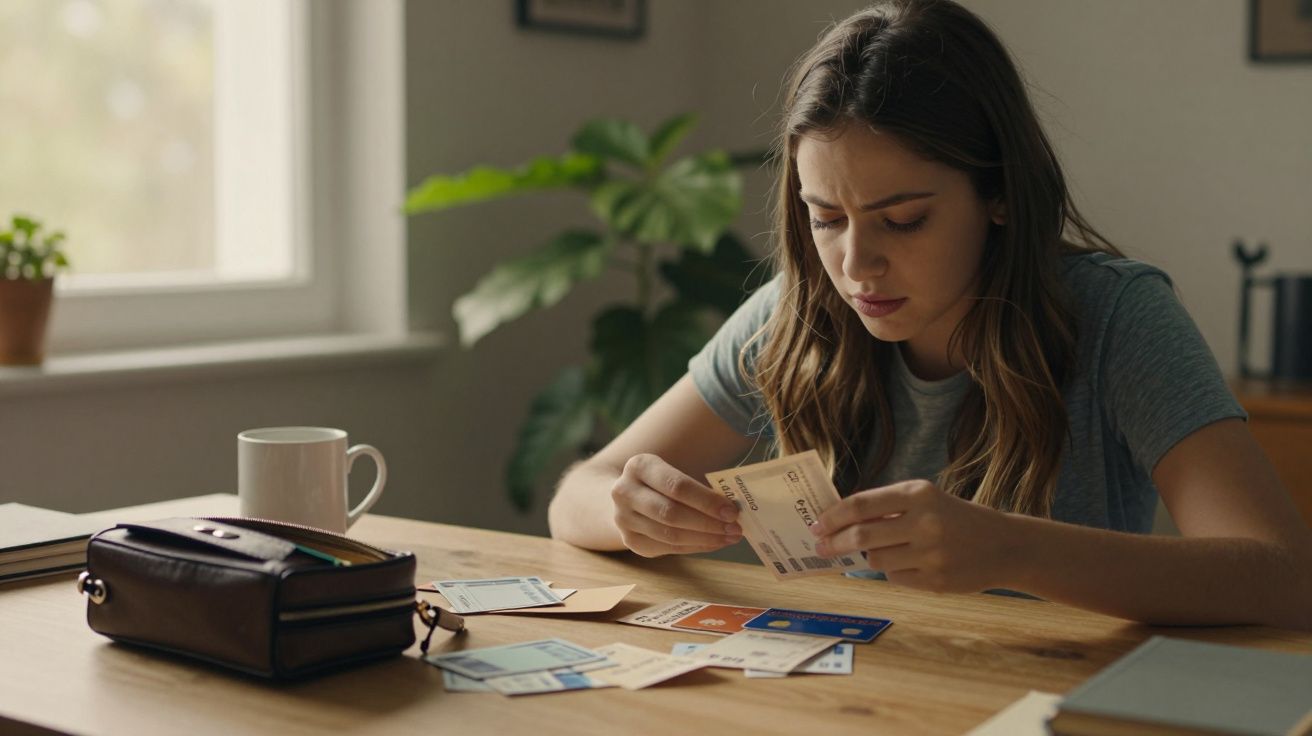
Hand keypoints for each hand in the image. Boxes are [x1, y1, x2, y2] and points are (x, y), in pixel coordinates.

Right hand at [610, 453, 741, 557]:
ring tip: (729, 537)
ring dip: (705, 538)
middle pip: (671, 513)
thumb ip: (698, 486)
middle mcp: (625, 492)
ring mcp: (624, 519)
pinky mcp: (631, 541)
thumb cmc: (661, 482)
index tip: (732, 511)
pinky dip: (695, 546)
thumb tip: (732, 508)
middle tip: (735, 528)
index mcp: (639, 466)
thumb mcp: (672, 471)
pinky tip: (713, 542)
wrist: (627, 495)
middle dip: (708, 523)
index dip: (706, 501)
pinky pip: (668, 548)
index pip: (676, 486)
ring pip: (670, 535)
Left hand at [811, 480, 1012, 592]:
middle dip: (835, 542)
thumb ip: (887, 507)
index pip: (862, 504)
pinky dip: (893, 571)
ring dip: (869, 557)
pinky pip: (895, 577)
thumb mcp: (926, 499)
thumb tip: (838, 521)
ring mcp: (932, 553)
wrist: (1004, 546)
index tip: (816, 525)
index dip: (833, 516)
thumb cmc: (955, 518)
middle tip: (821, 547)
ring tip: (880, 550)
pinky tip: (909, 564)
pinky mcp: (936, 580)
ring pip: (876, 559)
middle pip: (862, 535)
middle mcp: (925, 521)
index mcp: (919, 493)